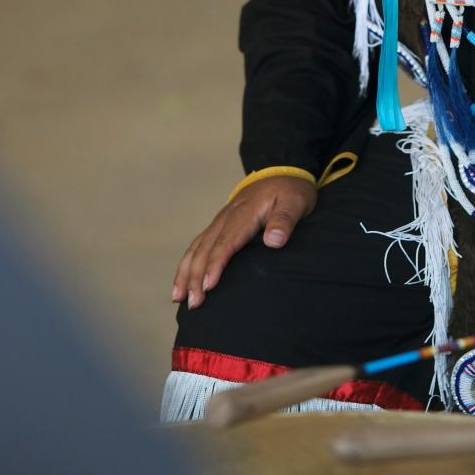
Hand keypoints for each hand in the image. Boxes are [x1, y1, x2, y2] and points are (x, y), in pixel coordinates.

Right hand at [172, 175, 316, 308]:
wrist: (282, 170)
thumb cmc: (291, 190)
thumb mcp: (296, 202)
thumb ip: (285, 220)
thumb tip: (273, 240)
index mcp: (244, 213)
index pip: (226, 242)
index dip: (215, 265)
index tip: (208, 286)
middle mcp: (227, 217)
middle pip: (206, 249)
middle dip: (196, 277)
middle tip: (194, 304)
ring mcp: (220, 220)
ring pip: (197, 247)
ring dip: (185, 272)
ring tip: (178, 298)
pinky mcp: (220, 225)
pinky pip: (198, 244)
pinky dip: (187, 263)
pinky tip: (182, 281)